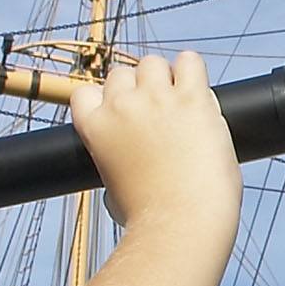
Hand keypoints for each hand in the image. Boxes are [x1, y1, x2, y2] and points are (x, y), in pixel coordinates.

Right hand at [67, 51, 236, 241]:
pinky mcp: (192, 99)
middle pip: (122, 73)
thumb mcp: (112, 190)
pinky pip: (189, 61)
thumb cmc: (150, 218)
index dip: (106, 100)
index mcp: (94, 126)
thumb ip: (112, 163)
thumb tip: (121, 164)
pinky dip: (192, 70)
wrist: (182, 224)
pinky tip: (198, 88)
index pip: (86, 92)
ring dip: (166, 78)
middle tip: (159, 114)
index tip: (122, 115)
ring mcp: (156, 99)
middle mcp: (121, 106)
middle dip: (138, 89)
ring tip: (180, 103)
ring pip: (153, 64)